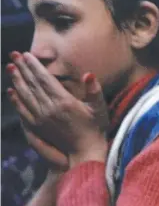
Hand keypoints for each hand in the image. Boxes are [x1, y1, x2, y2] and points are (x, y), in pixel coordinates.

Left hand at [7, 51, 108, 166]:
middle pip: (32, 85)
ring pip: (25, 95)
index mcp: (64, 101)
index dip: (35, 66)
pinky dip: (15, 100)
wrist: (85, 151)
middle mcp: (49, 109)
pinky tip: (11, 91)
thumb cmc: (96, 128)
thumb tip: (88, 74)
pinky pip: (22, 110)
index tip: (27, 54)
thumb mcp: (100, 108)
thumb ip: (94, 90)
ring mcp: (41, 119)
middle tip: (14, 54)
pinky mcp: (37, 127)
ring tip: (10, 67)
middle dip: (22, 68)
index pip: (45, 79)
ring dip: (16, 80)